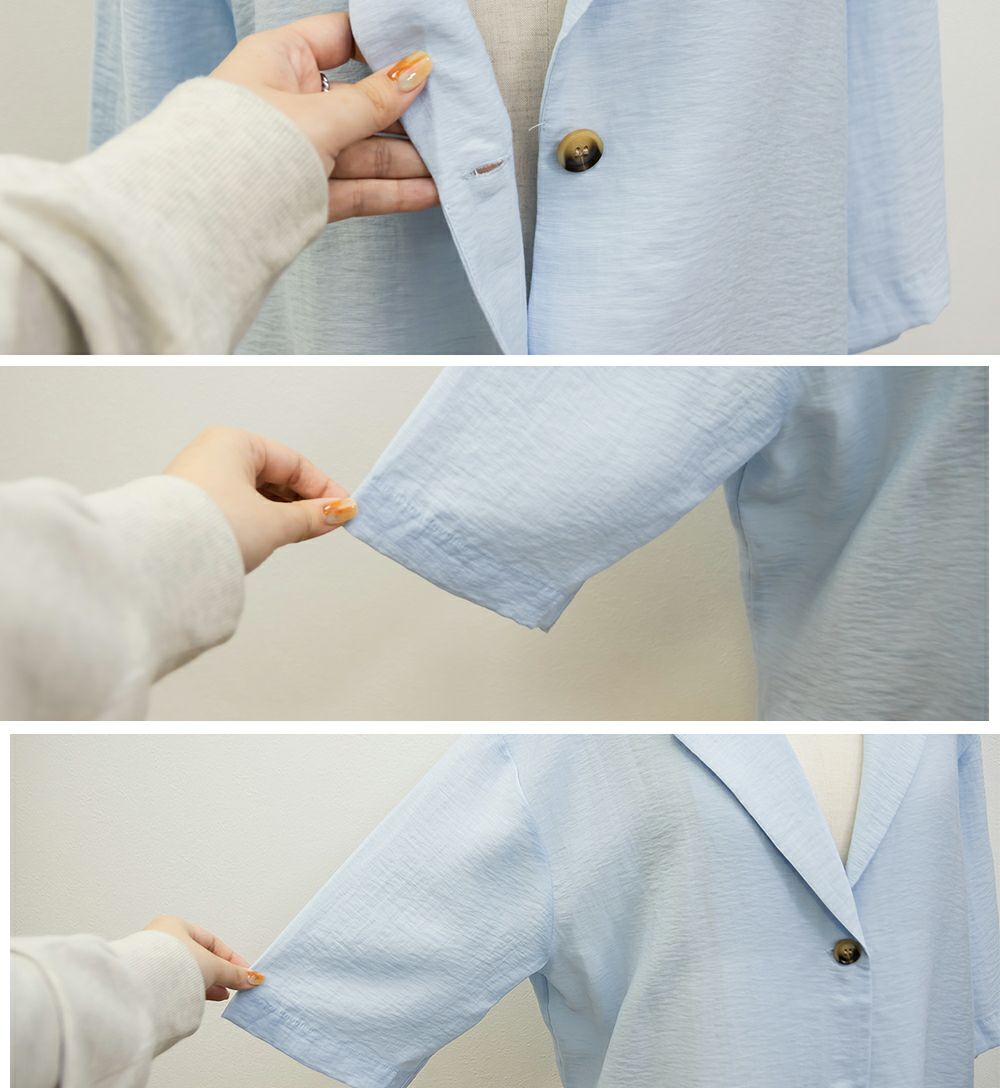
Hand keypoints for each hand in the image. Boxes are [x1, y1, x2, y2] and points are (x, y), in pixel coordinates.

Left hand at [144, 916, 263, 1000]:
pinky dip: (191, 990)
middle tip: (234, 984)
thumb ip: (233, 973)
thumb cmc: (172, 965)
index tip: (244, 972)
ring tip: (221, 994)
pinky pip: (175, 983)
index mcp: (174, 926)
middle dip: (218, 972)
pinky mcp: (147, 982)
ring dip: (206, 983)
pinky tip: (202, 999)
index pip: (210, 941)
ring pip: (187, 972)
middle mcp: (161, 941)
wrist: (142, 988)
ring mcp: (152, 962)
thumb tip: (252, 978)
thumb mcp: (212, 966)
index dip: (230, 958)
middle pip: (199, 958)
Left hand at [165, 426, 355, 572]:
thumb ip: (311, 517)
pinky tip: (268, 538)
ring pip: (255, 494)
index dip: (322, 488)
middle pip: (274, 477)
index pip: (293, 462)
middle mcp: (213, 455)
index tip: (342, 509)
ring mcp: (200, 481)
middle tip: (324, 524)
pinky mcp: (191, 506)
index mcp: (233, 442)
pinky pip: (236, 507)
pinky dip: (257, 520)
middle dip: (301, 503)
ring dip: (280, 514)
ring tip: (297, 534)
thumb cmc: (209, 527)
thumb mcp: (274, 522)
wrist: (160, 559)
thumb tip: (337, 513)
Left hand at [212, 13, 438, 221]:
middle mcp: (290, 103)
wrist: (206, 219)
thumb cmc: (245, 146)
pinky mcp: (307, 194)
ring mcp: (299, 152)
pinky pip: (357, 187)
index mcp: (280, 61)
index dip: (382, 46)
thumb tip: (417, 70)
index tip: (423, 56)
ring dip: (407, 160)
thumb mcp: (320, 116)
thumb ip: (373, 100)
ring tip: (449, 166)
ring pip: (363, 151)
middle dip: (405, 117)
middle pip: (360, 103)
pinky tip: (426, 192)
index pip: (339, 38)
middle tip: (448, 121)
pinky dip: (391, 191)